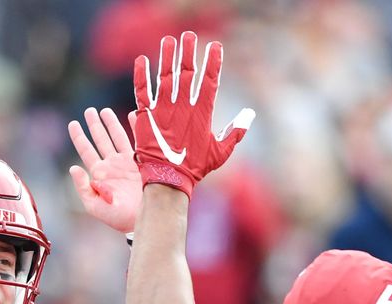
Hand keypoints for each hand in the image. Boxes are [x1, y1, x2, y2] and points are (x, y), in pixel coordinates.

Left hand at [68, 107, 142, 232]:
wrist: (143, 219)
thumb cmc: (118, 217)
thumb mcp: (94, 206)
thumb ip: (83, 187)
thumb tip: (73, 167)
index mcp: (100, 174)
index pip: (86, 151)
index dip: (79, 137)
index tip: (73, 123)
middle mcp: (113, 165)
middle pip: (101, 140)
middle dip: (95, 125)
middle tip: (89, 110)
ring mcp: (127, 162)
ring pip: (117, 137)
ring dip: (111, 123)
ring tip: (104, 111)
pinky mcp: (142, 161)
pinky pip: (137, 140)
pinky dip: (135, 128)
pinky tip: (132, 116)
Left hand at [132, 31, 253, 196]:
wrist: (168, 180)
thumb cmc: (195, 168)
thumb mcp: (220, 152)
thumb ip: (235, 132)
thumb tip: (250, 115)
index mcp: (202, 112)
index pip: (210, 81)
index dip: (213, 62)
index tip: (216, 46)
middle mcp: (182, 106)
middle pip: (187, 72)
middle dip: (189, 52)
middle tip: (190, 35)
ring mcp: (163, 109)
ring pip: (165, 77)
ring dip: (167, 57)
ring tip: (168, 41)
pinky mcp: (146, 115)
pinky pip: (142, 91)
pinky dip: (141, 76)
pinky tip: (141, 60)